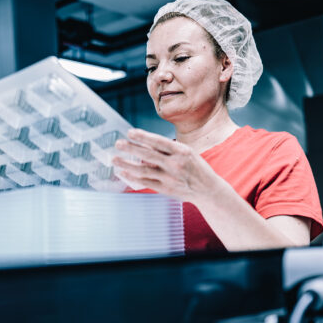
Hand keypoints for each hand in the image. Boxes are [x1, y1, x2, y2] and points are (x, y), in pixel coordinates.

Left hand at [111, 129, 228, 204]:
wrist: (208, 190)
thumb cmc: (196, 168)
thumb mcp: (187, 153)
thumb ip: (168, 149)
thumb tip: (145, 144)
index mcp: (182, 152)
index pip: (159, 142)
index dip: (143, 137)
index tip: (130, 132)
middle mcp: (175, 164)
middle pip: (148, 155)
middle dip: (131, 148)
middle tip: (118, 143)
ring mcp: (169, 178)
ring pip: (143, 170)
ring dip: (127, 164)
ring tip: (114, 159)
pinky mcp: (165, 189)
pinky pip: (145, 182)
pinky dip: (132, 177)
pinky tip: (123, 172)